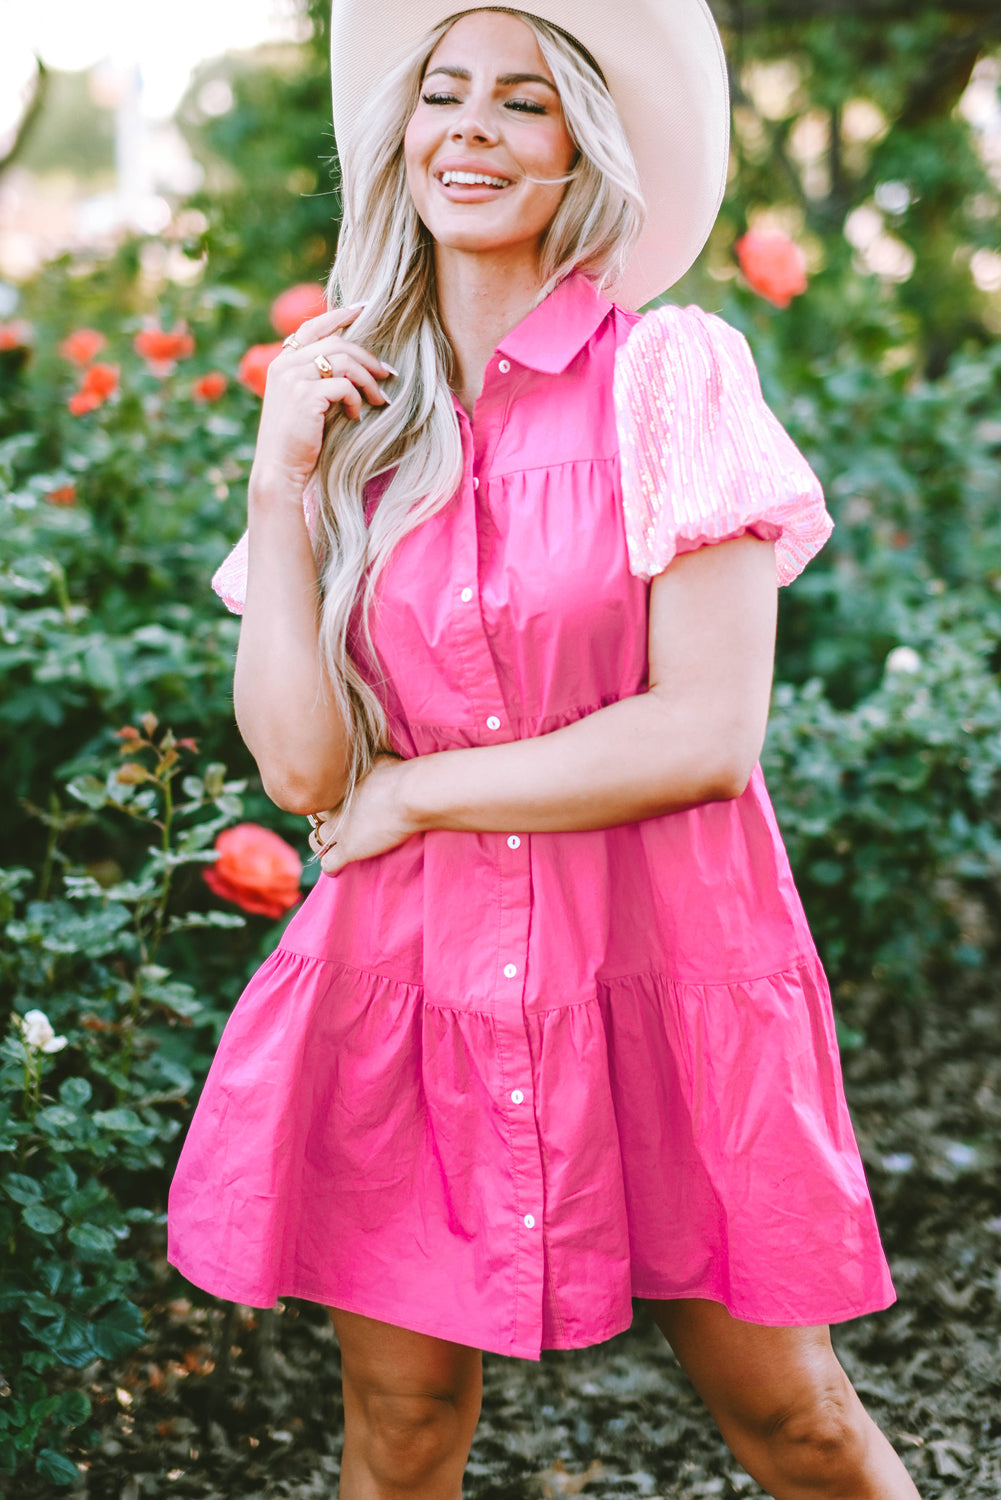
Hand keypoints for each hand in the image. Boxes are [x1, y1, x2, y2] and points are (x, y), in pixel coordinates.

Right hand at [250, 304, 397, 498]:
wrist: (278, 470)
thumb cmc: (296, 442)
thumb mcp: (303, 404)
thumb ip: (316, 380)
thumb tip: (352, 364)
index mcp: (282, 363)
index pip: (313, 327)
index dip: (339, 316)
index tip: (364, 309)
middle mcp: (285, 365)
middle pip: (336, 343)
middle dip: (368, 357)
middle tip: (388, 373)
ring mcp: (293, 379)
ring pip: (343, 361)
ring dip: (368, 380)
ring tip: (379, 399)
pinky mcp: (305, 396)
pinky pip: (343, 386)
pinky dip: (356, 400)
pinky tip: (356, 416)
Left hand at [306, 753, 418, 875]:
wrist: (409, 794)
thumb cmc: (400, 774)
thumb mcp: (378, 759)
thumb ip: (366, 763)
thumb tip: (369, 761)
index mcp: (338, 786)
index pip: (320, 794)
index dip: (327, 799)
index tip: (338, 803)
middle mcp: (332, 807)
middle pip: (314, 816)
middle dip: (322, 820)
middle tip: (336, 824)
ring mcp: (338, 829)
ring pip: (316, 840)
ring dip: (321, 844)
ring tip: (331, 847)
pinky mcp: (347, 849)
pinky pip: (328, 864)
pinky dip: (331, 868)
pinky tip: (338, 869)